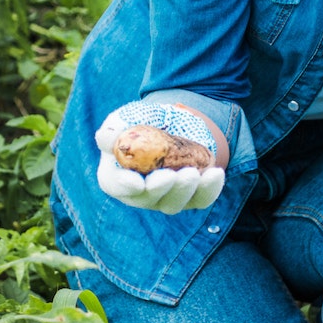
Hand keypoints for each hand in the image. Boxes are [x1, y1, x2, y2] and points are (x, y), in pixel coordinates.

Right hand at [93, 102, 224, 213]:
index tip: (137, 182)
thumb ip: (113, 129)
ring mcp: (165, 197)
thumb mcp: (123, 119)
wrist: (171, 122)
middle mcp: (139, 193)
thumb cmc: (140, 121)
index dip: (124, 187)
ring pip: (173, 204)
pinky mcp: (189, 197)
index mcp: (115, 175)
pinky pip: (200, 199)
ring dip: (184, 191)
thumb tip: (106, 138)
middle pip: (147, 199)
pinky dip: (209, 190)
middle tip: (171, 175)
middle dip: (160, 189)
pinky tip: (215, 173)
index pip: (115, 185)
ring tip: (194, 172)